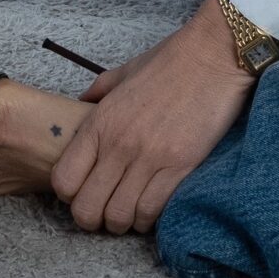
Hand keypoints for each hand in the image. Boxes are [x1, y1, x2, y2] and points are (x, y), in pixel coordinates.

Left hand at [47, 0, 256, 234]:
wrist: (214, 55)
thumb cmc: (170, 60)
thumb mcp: (124, 72)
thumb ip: (98, 92)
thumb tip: (80, 104)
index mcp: (100, 121)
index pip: (64, 180)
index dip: (68, 195)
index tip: (81, 191)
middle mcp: (119, 144)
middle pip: (87, 208)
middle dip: (91, 219)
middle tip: (103, 212)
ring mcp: (150, 158)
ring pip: (119, 217)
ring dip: (121, 222)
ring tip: (129, 212)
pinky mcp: (180, 167)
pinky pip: (152, 211)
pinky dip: (148, 218)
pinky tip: (151, 207)